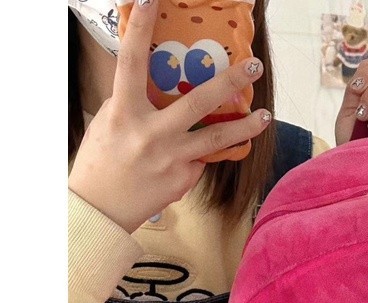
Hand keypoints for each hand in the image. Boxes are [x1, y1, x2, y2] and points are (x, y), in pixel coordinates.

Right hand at [68, 0, 270, 233]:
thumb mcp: (110, 123)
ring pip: (217, 139)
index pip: (131, 62)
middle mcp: (151, 133)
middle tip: (253, 65)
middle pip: (198, 102)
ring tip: (265, 116)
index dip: (141, 28)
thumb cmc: (101, 161)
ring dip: (245, 126)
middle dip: (229, 82)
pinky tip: (197, 153)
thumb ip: (135, 104)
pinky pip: (200, 159)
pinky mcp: (183, 179)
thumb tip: (160, 86)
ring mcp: (171, 158)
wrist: (101, 209)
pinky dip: (202, 154)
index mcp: (124, 112)